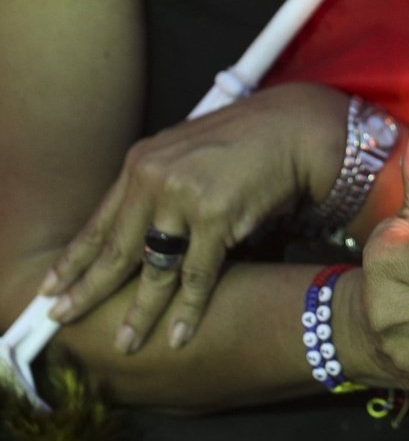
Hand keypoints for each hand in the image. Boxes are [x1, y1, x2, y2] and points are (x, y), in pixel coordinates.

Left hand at [40, 83, 348, 352]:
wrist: (290, 129)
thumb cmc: (244, 140)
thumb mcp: (186, 152)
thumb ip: (157, 183)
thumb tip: (139, 229)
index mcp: (142, 161)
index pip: (101, 219)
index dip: (77, 257)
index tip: (54, 285)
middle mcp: (154, 177)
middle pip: (117, 248)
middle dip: (90, 289)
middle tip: (63, 319)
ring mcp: (183, 197)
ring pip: (154, 268)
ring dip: (141, 311)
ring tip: (128, 343)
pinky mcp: (216, 217)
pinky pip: (197, 275)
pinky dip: (188, 310)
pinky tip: (178, 335)